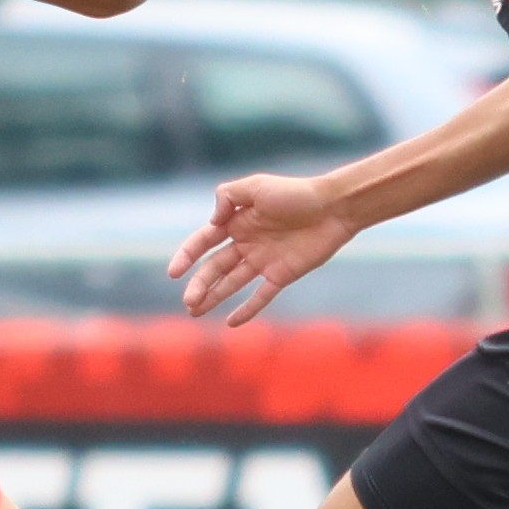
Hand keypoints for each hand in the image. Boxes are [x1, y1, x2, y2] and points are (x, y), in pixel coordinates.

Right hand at [167, 170, 355, 326]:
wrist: (333, 208)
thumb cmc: (295, 192)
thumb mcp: (256, 186)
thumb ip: (227, 197)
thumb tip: (212, 222)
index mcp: (236, 222)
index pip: (203, 242)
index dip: (187, 256)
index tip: (174, 273)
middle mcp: (245, 243)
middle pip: (214, 268)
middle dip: (199, 285)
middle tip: (188, 302)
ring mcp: (263, 261)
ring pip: (231, 283)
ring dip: (213, 298)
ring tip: (195, 312)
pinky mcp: (281, 274)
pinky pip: (260, 296)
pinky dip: (246, 309)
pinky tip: (231, 322)